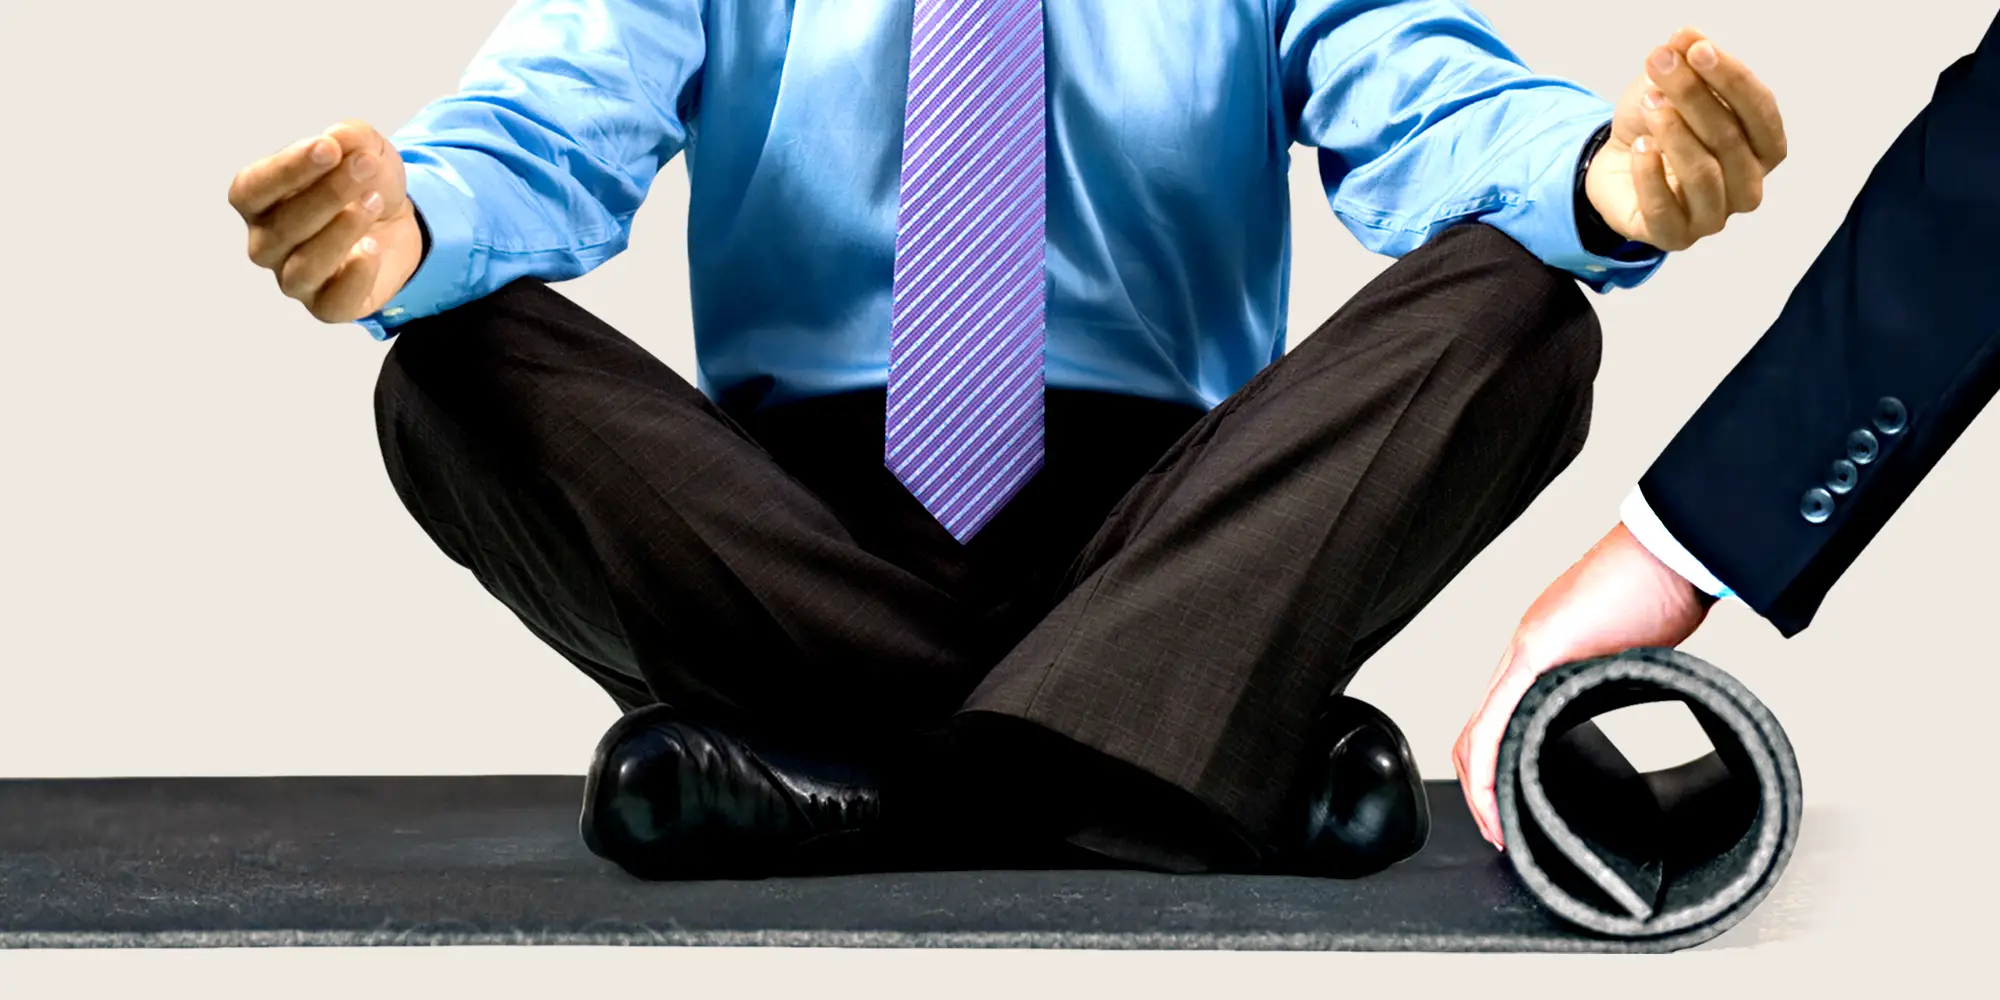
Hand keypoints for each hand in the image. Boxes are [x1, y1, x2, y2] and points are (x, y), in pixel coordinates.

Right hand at [229, 120, 421, 322]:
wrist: (397, 221)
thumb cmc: (362, 182)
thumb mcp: (364, 148)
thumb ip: (350, 137)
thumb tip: (340, 139)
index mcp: (259, 201)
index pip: (252, 189)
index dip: (288, 169)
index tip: (328, 148)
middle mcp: (267, 243)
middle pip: (283, 226)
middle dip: (328, 193)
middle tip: (366, 167)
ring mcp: (294, 278)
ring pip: (304, 266)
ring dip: (342, 232)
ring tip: (374, 202)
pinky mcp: (328, 305)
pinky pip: (332, 302)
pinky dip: (354, 277)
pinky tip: (372, 249)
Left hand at [1451, 523, 1712, 849]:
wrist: (1670, 550)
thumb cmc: (1658, 590)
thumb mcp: (1626, 653)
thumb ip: (1608, 679)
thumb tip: (1619, 704)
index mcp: (1540, 657)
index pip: (1497, 720)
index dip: (1494, 769)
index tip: (1510, 811)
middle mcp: (1521, 655)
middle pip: (1476, 731)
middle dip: (1480, 790)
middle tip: (1500, 832)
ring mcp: (1523, 652)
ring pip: (1477, 731)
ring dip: (1480, 786)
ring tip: (1498, 827)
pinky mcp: (1536, 651)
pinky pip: (1496, 717)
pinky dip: (1488, 762)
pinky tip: (1494, 795)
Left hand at [1586, 27, 1787, 251]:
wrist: (1613, 165)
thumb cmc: (1658, 127)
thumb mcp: (1669, 85)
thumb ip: (1685, 61)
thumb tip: (1686, 35)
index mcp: (1762, 147)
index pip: (1761, 111)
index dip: (1732, 78)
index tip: (1697, 47)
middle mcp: (1747, 186)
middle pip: (1730, 140)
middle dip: (1694, 96)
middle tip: (1660, 65)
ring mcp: (1713, 216)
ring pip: (1704, 176)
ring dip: (1674, 134)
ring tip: (1649, 105)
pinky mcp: (1674, 236)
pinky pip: (1666, 210)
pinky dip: (1650, 175)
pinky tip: (1639, 148)